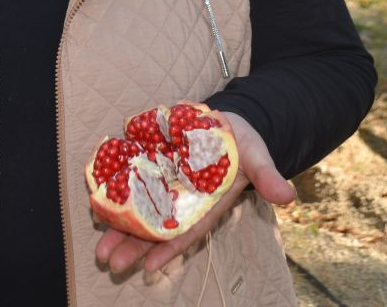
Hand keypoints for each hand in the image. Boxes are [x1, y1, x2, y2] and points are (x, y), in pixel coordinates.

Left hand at [94, 111, 295, 274]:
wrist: (227, 121)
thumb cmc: (244, 144)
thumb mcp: (257, 157)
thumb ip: (268, 175)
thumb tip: (288, 195)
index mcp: (206, 204)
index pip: (186, 231)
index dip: (169, 248)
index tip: (150, 266)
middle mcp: (182, 199)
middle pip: (155, 227)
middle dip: (134, 245)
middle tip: (110, 261)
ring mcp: (164, 183)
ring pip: (139, 210)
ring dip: (119, 228)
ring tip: (100, 248)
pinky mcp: (152, 164)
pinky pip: (131, 182)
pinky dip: (116, 194)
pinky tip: (97, 208)